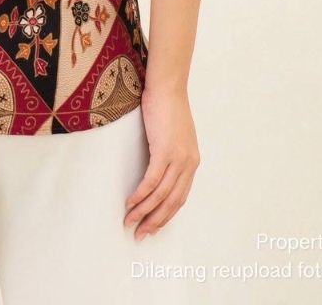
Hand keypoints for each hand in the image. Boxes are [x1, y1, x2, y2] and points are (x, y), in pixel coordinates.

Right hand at [123, 86, 199, 240]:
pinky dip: (140, 194)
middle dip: (155, 221)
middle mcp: (189, 164)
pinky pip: (152, 180)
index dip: (165, 215)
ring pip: (161, 195)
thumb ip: (170, 152)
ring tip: (129, 221)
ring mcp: (178, 158)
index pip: (180, 197)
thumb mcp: (173, 135)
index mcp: (192, 162)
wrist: (168, 87)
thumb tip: (156, 167)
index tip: (152, 226)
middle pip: (172, 202)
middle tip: (140, 234)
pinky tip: (130, 202)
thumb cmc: (166, 107)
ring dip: (144, 211)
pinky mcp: (165, 151)